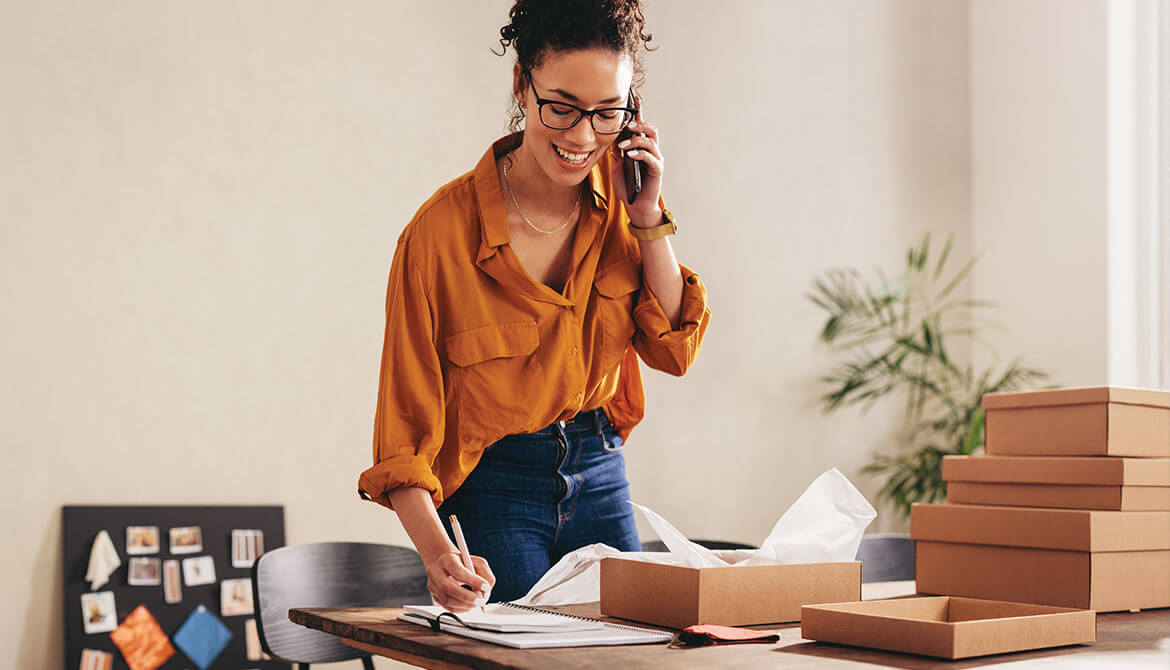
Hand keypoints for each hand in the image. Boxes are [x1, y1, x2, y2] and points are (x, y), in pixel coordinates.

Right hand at [424, 550, 495, 611]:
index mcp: (447, 560)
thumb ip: (484, 573)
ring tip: (477, 602)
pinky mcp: (435, 596)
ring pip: (448, 600)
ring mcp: (433, 586)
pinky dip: (461, 609)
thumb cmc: (461, 562)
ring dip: (466, 605)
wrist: (445, 564)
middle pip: (448, 588)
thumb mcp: (475, 561)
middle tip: (481, 600)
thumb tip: (486, 590)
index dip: (473, 580)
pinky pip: (448, 607)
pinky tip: (469, 605)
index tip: (485, 587)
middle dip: (467, 597)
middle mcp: (436, 573)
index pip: (458, 571)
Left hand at [608, 93, 664, 226]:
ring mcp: (655, 160)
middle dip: (639, 124)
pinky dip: (640, 153)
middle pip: (650, 129)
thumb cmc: (627, 187)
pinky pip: (651, 158)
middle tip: (626, 126)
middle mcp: (651, 151)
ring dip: (636, 140)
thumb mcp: (617, 166)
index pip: (640, 126)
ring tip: (623, 146)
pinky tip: (630, 155)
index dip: (638, 112)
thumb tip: (611, 137)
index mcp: (641, 148)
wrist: (636, 206)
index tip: (633, 97)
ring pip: (651, 141)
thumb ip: (616, 152)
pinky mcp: (657, 171)